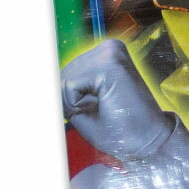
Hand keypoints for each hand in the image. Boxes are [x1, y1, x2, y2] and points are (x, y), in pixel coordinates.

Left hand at [61, 39, 173, 159]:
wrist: (146, 141)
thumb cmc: (118, 128)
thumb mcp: (82, 104)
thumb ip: (63, 90)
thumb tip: (41, 84)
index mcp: (105, 54)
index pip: (64, 72)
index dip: (67, 99)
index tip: (90, 109)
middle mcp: (108, 47)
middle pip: (61, 75)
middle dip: (70, 101)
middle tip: (100, 110)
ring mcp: (110, 52)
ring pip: (63, 81)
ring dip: (76, 104)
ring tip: (104, 107)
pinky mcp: (110, 63)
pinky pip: (69, 85)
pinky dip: (79, 104)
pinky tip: (103, 104)